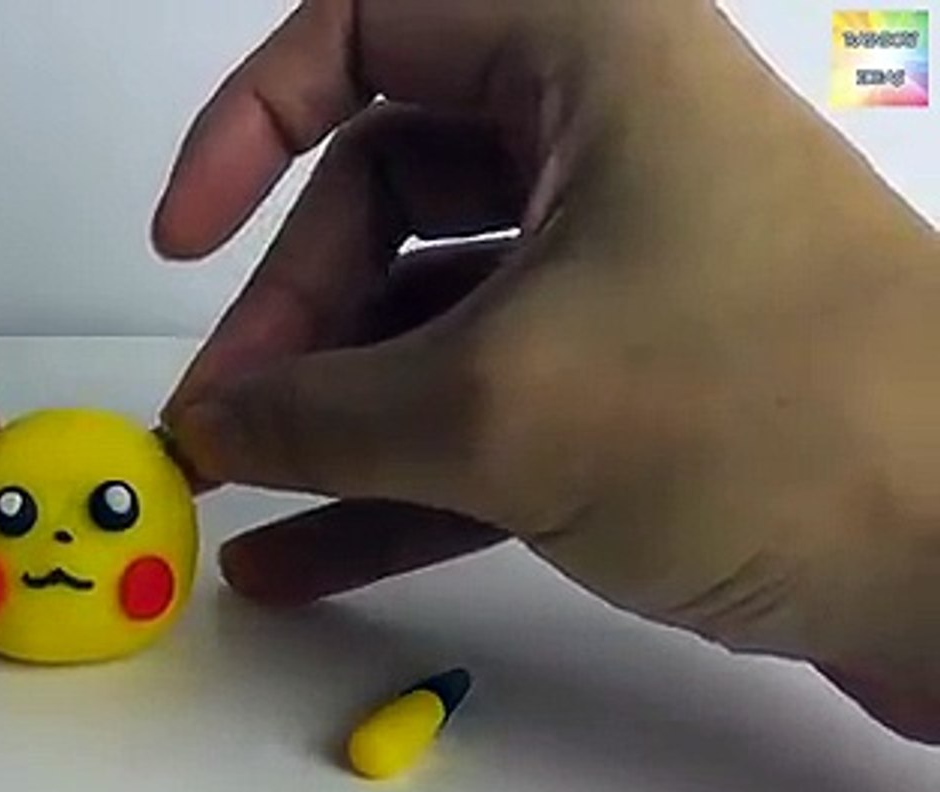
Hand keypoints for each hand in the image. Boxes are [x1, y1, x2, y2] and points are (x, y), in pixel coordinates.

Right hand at [153, 0, 939, 738]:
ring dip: (321, 410)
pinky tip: (297, 558)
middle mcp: (604, 148)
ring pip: (422, 316)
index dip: (251, 118)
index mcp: (588, 61)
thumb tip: (207, 427)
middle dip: (288, 315)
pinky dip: (386, 478)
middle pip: (379, 196)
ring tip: (234, 498)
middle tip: (220, 424)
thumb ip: (319, 412)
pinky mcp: (639, 391)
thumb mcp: (499, 408)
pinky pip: (474, 413)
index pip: (371, 24)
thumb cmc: (782, 418)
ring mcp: (623, 276)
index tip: (188, 234)